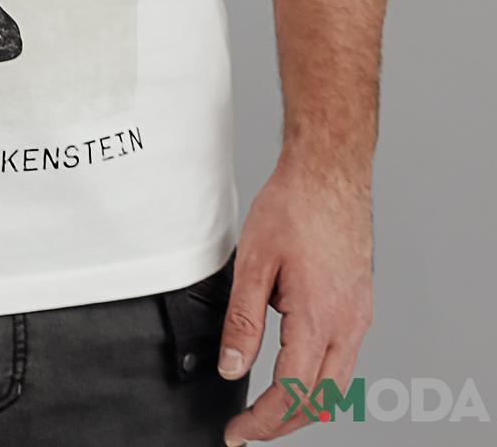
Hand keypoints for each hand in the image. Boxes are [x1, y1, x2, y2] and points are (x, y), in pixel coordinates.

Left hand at [218, 157, 373, 442]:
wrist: (330, 173)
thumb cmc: (294, 206)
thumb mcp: (253, 263)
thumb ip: (242, 322)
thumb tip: (232, 367)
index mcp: (319, 318)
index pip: (292, 393)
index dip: (262, 422)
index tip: (238, 433)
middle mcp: (348, 325)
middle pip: (321, 402)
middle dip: (284, 423)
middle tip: (249, 427)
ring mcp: (359, 317)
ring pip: (337, 386)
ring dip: (304, 404)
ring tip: (269, 406)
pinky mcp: (361, 306)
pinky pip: (344, 360)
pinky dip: (319, 379)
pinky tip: (295, 369)